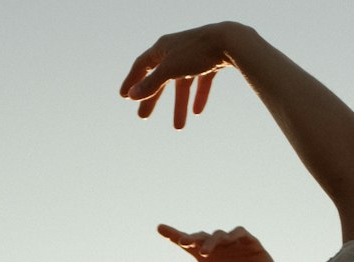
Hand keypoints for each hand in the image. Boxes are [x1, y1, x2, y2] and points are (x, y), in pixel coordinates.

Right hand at [120, 24, 242, 128]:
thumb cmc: (197, 52)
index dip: (132, 81)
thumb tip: (132, 95)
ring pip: (182, 85)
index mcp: (163, 48)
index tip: (124, 97)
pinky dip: (198, 96)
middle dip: (153, 99)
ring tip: (179, 127)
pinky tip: (197, 112)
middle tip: (143, 117)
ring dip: (179, 106)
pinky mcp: (210, 61)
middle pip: (160, 78)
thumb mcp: (170, 69)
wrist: (229, 41)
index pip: (142, 66)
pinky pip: (201, 82)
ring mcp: (193, 56)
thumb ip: (152, 83)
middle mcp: (176, 51)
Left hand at [158, 224, 284, 261]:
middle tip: (182, 242)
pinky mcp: (248, 242)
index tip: (160, 228)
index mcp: (206, 259)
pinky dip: (231, 236)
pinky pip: (238, 233)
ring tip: (205, 253)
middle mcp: (217, 248)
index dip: (174, 235)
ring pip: (217, 235)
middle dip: (190, 238)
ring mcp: (232, 244)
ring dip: (210, 241)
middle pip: (200, 237)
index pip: (187, 244)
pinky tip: (226, 242)